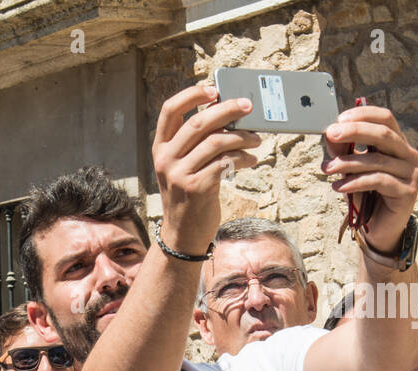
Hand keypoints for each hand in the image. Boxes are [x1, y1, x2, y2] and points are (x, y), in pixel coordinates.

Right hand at [152, 84, 260, 252]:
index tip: (214, 90)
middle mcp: (166, 159)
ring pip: (216, 142)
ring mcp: (179, 174)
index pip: (170, 111)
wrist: (182, 234)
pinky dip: (243, 157)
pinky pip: (225, 163)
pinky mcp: (197, 188)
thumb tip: (228, 116)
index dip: (192, 95)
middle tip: (248, 106)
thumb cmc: (188, 196)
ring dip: (242, 136)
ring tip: (257, 139)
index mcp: (160, 148)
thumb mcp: (182, 167)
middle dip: (227, 110)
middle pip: (198, 123)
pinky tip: (252, 159)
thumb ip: (194, 144)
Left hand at [322, 105, 417, 253]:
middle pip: (383, 134)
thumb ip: (343, 152)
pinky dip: (355, 182)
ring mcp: (411, 172)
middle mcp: (408, 154)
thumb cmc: (366, 196)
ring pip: (377, 160)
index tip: (339, 118)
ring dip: (347, 162)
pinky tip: (338, 187)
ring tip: (326, 169)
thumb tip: (331, 134)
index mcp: (396, 144)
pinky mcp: (408, 191)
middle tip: (331, 134)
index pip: (385, 118)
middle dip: (355, 131)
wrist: (378, 229)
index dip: (363, 114)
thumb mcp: (351, 171)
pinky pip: (378, 181)